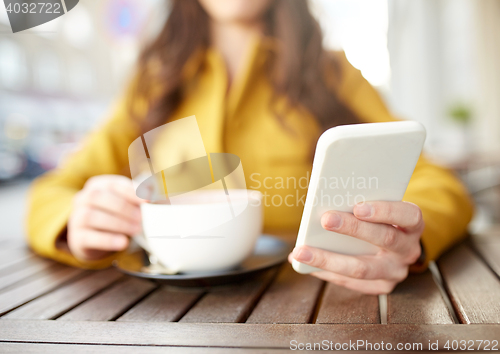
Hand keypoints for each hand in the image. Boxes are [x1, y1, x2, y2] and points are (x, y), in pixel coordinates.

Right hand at [67, 175, 142, 260]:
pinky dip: (108, 239)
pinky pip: (89, 237)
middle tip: (142, 218)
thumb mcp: (128, 204)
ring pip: (93, 216)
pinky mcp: (77, 237)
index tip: (147, 200)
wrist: (94, 240)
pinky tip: (123, 242)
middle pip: (100, 197)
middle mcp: (83, 198)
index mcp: (98, 185)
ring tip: (136, 230)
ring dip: (118, 223)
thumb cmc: (115, 216)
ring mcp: (76, 218)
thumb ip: (143, 200)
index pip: (113, 184)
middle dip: (124, 208)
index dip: (131, 191)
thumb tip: (161, 196)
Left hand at [289, 201, 423, 294]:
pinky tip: (307, 265)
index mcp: (413, 224)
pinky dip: (327, 273)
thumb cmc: (380, 220)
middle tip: (325, 220)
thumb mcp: (379, 208)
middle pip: (385, 239)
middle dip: (352, 229)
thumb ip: (362, 203)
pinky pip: (352, 283)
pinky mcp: (382, 287)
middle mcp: (409, 249)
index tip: (358, 207)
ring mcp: (396, 271)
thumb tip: (324, 197)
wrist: (396, 248)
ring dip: (328, 259)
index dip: (385, 211)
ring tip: (301, 251)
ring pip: (363, 269)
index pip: (408, 215)